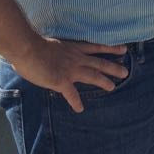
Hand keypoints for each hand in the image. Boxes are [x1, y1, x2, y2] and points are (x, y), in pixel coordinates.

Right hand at [11, 38, 128, 112]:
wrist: (28, 49)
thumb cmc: (35, 44)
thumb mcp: (53, 44)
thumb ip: (58, 51)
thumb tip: (53, 55)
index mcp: (74, 48)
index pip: (96, 47)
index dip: (110, 48)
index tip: (124, 49)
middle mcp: (76, 58)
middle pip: (100, 63)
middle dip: (113, 68)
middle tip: (125, 72)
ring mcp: (71, 70)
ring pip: (93, 76)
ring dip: (103, 82)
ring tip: (112, 87)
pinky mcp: (62, 81)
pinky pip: (71, 94)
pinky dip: (76, 102)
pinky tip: (80, 108)